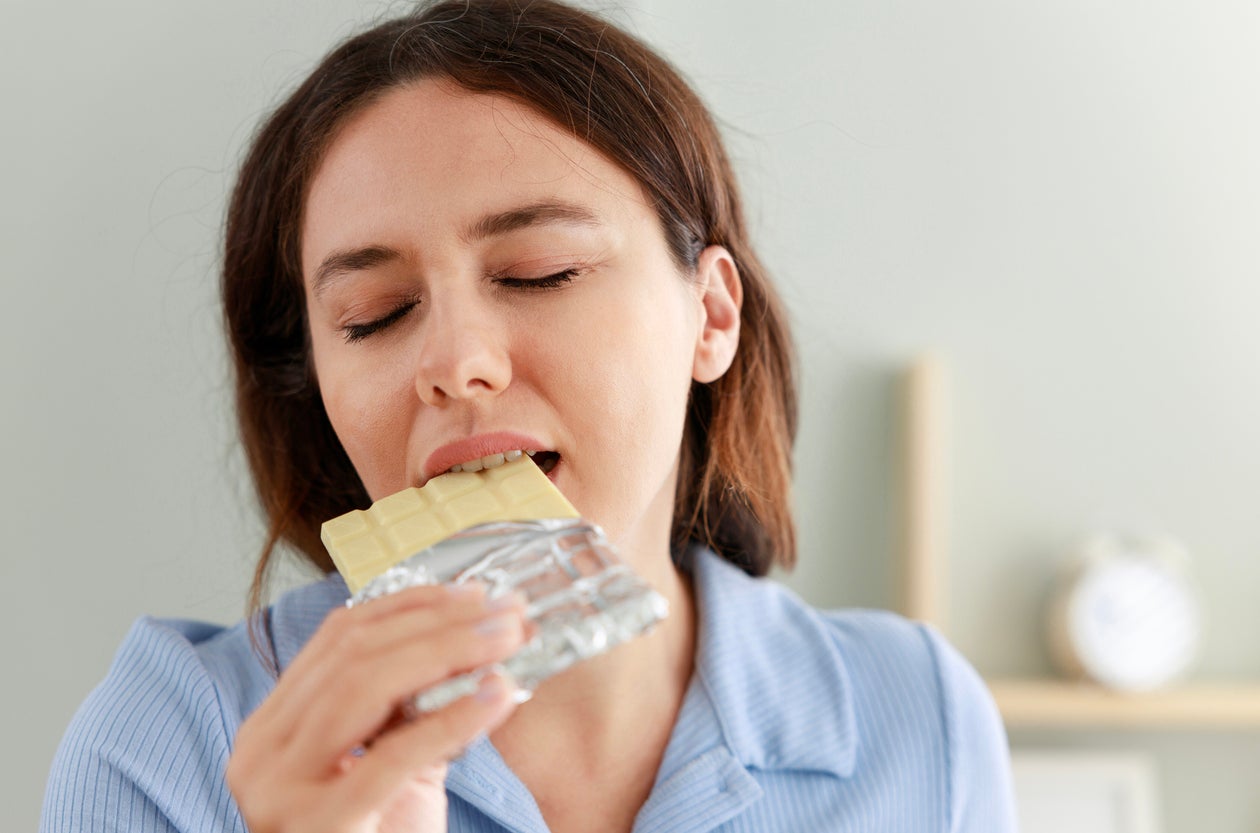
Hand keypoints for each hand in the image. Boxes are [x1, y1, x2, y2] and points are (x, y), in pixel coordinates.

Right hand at [226, 583, 527, 832]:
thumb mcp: (393, 764)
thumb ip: (413, 707)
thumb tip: (478, 637)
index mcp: (272, 729)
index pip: (337, 638)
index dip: (410, 604)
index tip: (473, 592)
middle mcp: (260, 754)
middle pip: (353, 655)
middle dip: (438, 623)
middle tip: (506, 612)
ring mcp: (277, 793)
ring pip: (362, 688)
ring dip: (448, 652)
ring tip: (508, 641)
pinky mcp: (315, 827)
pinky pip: (391, 757)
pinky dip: (452, 718)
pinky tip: (499, 697)